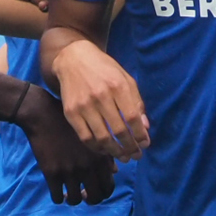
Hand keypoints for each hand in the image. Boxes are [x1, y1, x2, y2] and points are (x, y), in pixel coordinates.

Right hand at [14, 86, 116, 204]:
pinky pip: (57, 198)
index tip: (97, 190)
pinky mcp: (52, 173)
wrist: (43, 115)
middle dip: (91, 199)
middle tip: (84, 195)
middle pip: (95, 197)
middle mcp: (88, 166)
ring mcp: (69, 171)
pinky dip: (59, 198)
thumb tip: (114, 172)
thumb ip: (105, 154)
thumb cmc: (70, 122)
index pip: (109, 186)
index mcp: (100, 157)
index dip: (104, 192)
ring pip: (75, 200)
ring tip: (69, 194)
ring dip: (73, 199)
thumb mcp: (92, 136)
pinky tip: (58, 191)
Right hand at [49, 40, 149, 161]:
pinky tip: (105, 150)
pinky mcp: (70, 112)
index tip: (145, 144)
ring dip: (115, 151)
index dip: (140, 134)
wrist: (73, 59)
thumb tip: (145, 128)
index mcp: (118, 86)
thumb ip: (136, 102)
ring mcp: (84, 105)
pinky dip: (97, 148)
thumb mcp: (125, 79)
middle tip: (136, 155)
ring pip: (102, 138)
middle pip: (119, 130)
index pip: (132, 117)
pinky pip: (85, 137)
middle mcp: (100, 96)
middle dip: (130, 147)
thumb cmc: (104, 69)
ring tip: (124, 156)